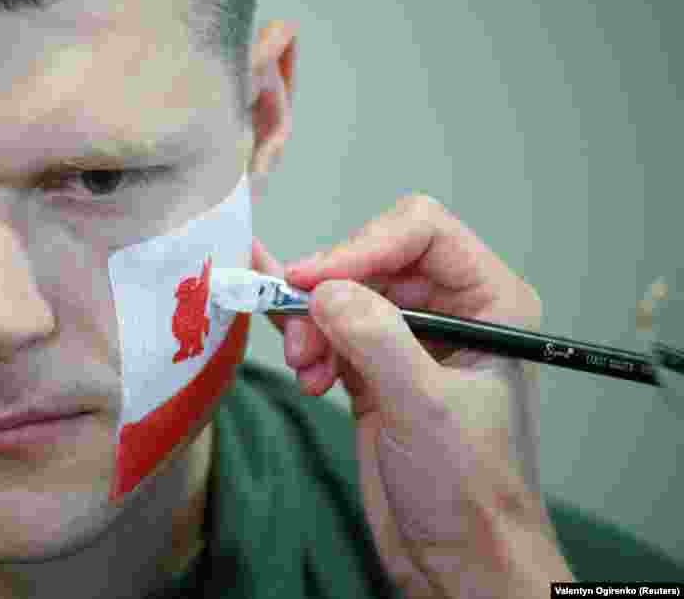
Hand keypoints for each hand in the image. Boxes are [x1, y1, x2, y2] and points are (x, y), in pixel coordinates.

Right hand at [252, 195, 573, 597]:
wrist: (458, 560)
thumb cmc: (469, 491)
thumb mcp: (425, 409)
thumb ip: (377, 340)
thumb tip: (323, 290)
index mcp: (490, 302)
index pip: (421, 232)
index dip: (362, 245)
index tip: (310, 281)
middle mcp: (451, 310)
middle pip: (373, 259)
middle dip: (329, 294)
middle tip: (302, 340)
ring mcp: (409, 339)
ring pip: (344, 294)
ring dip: (312, 325)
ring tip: (305, 370)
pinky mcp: (375, 368)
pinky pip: (330, 329)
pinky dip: (307, 341)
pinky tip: (302, 368)